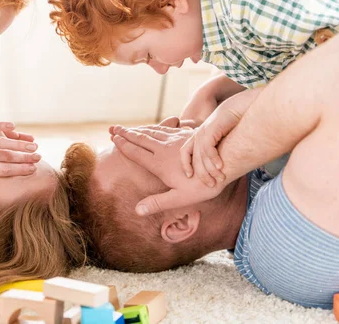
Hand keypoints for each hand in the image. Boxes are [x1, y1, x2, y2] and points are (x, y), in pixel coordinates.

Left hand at [0, 121, 40, 196]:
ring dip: (19, 143)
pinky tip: (14, 127)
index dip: (18, 170)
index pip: (1, 170)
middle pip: (6, 156)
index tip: (31, 170)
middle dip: (24, 157)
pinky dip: (1, 126)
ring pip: (1, 141)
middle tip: (39, 157)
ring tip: (33, 144)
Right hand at [110, 125, 225, 214]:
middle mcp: (164, 148)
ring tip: (129, 128)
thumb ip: (157, 203)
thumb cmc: (203, 185)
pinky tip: (156, 128)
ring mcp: (176, 139)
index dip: (123, 146)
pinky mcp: (187, 134)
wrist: (226, 161)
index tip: (113, 139)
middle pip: (141, 139)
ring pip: (153, 132)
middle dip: (126, 134)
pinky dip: (155, 128)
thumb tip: (137, 211)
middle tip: (113, 128)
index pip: (136, 152)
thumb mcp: (179, 198)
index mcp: (159, 163)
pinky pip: (166, 129)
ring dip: (139, 130)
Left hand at [181, 87, 261, 185]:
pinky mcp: (212, 128)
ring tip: (218, 179)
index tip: (189, 177)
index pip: (185, 152)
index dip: (186, 165)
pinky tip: (222, 167)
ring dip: (210, 169)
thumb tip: (221, 168)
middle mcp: (199, 134)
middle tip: (210, 186)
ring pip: (201, 155)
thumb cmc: (238, 123)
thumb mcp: (226, 139)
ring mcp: (204, 131)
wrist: (244, 105)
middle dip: (201, 173)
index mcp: (199, 136)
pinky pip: (208, 147)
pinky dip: (214, 158)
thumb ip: (221, 151)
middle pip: (194, 158)